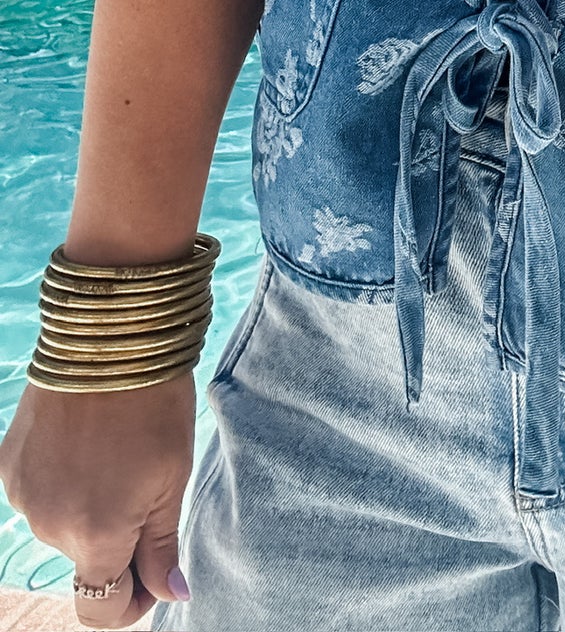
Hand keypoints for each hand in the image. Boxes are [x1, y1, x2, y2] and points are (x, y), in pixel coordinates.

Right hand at [0, 373, 196, 625]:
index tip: (152, 582)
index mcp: (96, 536)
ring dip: (89, 506)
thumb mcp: (172, 476)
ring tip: (118, 451)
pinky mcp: (7, 466)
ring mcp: (23, 495)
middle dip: (118, 539)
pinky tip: (87, 441)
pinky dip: (65, 480)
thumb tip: (171, 594)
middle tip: (147, 484)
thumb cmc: (153, 404)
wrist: (107, 336)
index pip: (100, 608)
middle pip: (87, 559)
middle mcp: (49, 526)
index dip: (130, 604)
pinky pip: (41, 493)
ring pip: (62, 524)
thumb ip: (162, 544)